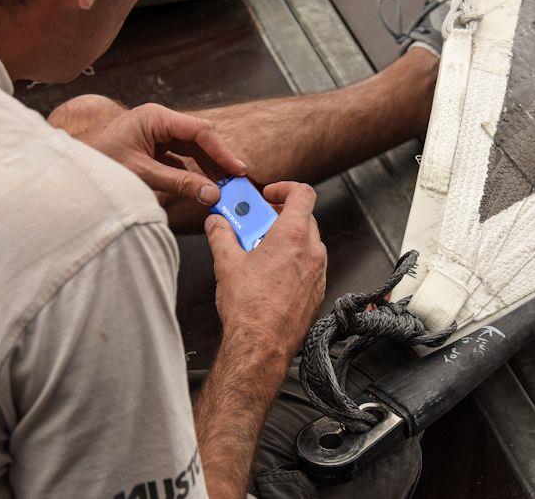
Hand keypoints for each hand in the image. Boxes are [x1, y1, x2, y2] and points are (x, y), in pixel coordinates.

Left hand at [76, 102, 246, 204]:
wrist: (71, 170)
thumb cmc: (99, 163)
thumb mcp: (143, 175)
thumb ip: (180, 183)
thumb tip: (212, 194)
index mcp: (156, 118)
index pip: (200, 131)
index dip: (222, 152)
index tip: (237, 171)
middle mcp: (159, 122)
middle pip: (199, 138)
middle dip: (218, 160)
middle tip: (235, 182)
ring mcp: (156, 135)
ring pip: (192, 149)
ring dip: (207, 168)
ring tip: (223, 187)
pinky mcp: (152, 149)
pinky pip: (180, 159)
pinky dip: (192, 173)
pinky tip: (203, 187)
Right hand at [205, 182, 326, 361]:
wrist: (261, 346)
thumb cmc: (249, 308)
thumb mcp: (226, 263)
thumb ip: (221, 235)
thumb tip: (216, 223)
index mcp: (293, 236)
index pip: (303, 193)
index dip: (285, 188)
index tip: (268, 194)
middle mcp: (312, 251)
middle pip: (303, 217)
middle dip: (277, 216)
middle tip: (253, 224)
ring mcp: (318, 272)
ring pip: (306, 242)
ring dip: (284, 239)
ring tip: (257, 251)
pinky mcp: (317, 291)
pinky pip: (308, 265)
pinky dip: (291, 260)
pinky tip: (268, 274)